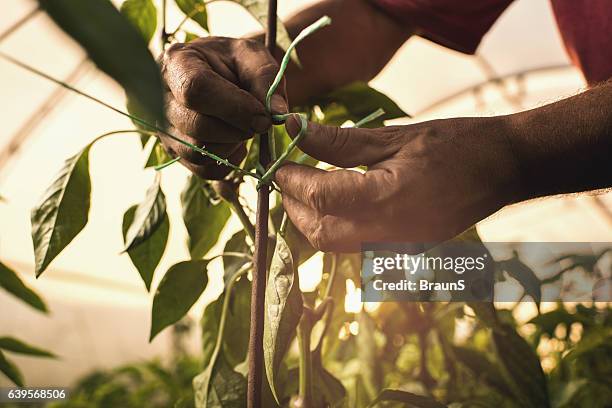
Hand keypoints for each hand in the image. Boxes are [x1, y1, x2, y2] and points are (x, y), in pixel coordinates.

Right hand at [159, 37, 287, 178]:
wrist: (222, 74)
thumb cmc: (235, 62)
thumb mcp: (253, 56)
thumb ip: (266, 78)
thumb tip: (277, 113)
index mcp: (177, 61)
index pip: (196, 89)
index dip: (234, 108)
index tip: (263, 116)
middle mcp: (160, 97)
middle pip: (196, 126)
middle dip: (237, 130)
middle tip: (259, 123)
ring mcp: (164, 128)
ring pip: (198, 153)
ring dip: (232, 145)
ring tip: (244, 127)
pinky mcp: (175, 152)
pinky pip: (204, 170)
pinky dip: (228, 161)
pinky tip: (236, 142)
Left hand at [275, 115, 520, 251]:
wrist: (506, 168)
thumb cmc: (457, 144)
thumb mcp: (395, 136)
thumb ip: (340, 141)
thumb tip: (296, 130)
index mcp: (388, 199)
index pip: (320, 198)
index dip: (292, 180)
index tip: (280, 162)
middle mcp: (390, 232)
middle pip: (319, 234)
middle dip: (293, 208)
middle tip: (286, 177)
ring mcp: (399, 246)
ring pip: (334, 245)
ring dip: (311, 220)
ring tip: (305, 189)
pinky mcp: (404, 249)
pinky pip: (355, 246)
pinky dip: (335, 227)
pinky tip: (335, 202)